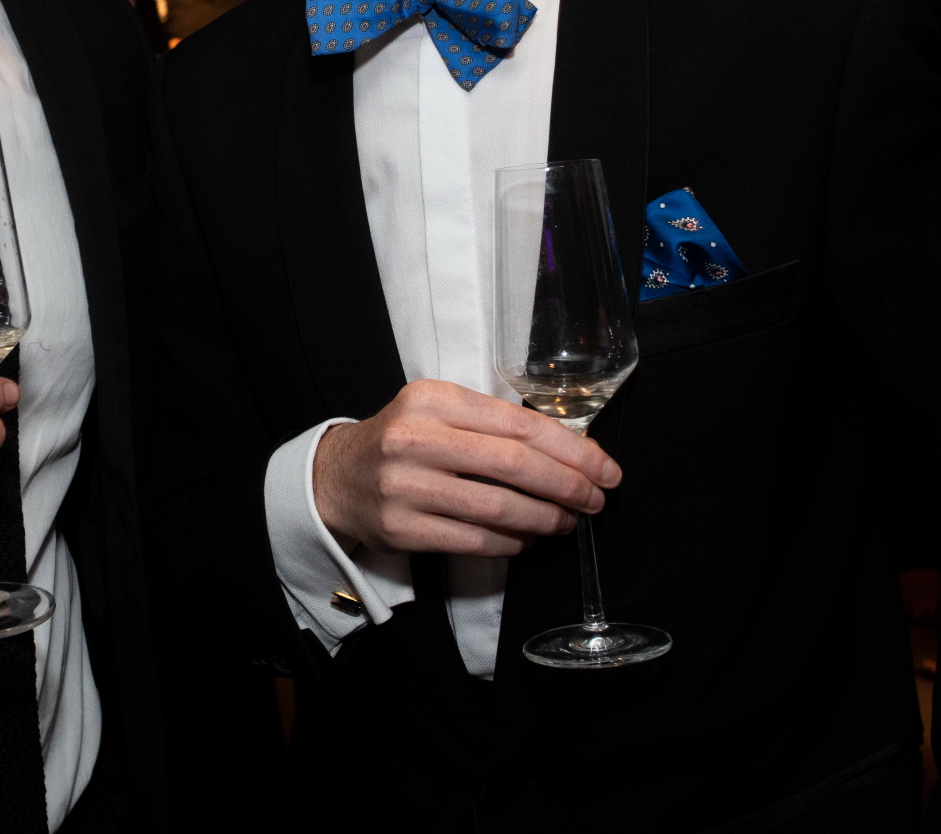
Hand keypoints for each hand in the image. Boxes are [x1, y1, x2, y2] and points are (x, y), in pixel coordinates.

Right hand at [312, 379, 620, 556]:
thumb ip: (493, 424)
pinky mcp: (402, 528)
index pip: (517, 423)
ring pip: (498, 507)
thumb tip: (572, 454)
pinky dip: (512, 542)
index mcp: (432, 399)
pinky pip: (474, 540)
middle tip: (595, 499)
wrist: (336, 477)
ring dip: (545, 518)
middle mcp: (416, 439)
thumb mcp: (438, 411)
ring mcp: (406, 487)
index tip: (604, 467)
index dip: (570, 448)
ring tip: (567, 521)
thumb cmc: (403, 441)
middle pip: (513, 464)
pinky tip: (528, 538)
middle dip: (567, 485)